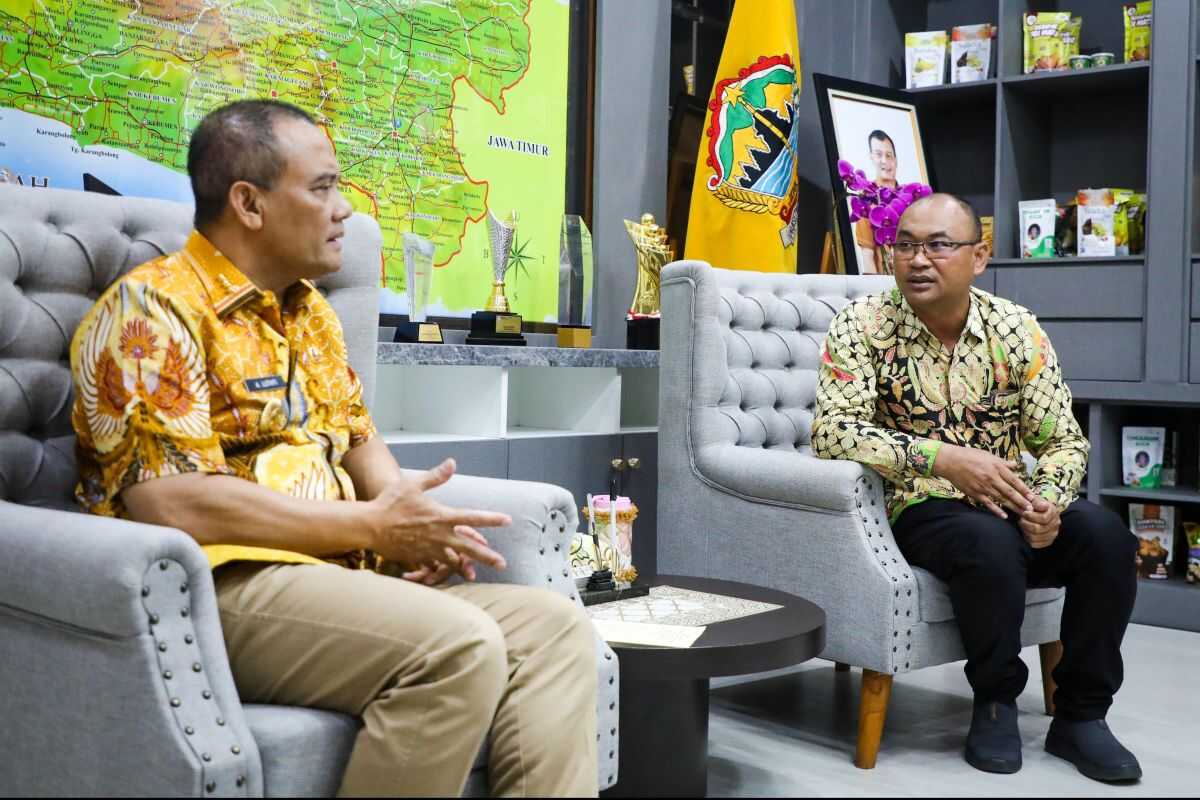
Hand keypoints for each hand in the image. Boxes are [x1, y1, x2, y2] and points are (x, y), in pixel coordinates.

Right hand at [367, 459, 509, 576]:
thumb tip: (452, 462)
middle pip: (469, 548)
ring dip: (465, 567)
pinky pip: (433, 566)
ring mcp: (429, 549)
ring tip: (476, 574)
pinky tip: (446, 573)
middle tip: (502, 563)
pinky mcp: (418, 558)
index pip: (473, 517)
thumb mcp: (413, 484)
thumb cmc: (391, 502)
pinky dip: (441, 569)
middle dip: (487, 556)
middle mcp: (439, 535)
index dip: (492, 519)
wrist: (369, 526)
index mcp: (441, 516)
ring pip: (453, 561)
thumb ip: (436, 476)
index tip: (507, 520)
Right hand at [931, 444, 1034, 518]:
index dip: (1024, 489)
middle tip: (1031, 509)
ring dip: (1013, 506)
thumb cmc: (970, 456)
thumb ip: (1003, 462)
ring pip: (1001, 499)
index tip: (1033, 497)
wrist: (951, 461)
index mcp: (996, 467)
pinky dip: (996, 510)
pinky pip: (988, 503)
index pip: (1014, 480)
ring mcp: (983, 486)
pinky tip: (1004, 515)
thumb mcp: (989, 456)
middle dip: (1021, 501)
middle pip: (1010, 492)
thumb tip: (1015, 465)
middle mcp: (992, 477)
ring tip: (1023, 513)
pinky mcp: (974, 493)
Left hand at [1019, 496, 1060, 548]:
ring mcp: (1052, 534)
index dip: (1031, 516)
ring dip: (1025, 531)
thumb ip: (1035, 501)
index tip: (1024, 512)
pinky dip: (1027, 539)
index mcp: (1053, 512)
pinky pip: (1035, 544)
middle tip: (1021, 519)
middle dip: (1026, 524)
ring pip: (1035, 537)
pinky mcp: (1047, 542)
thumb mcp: (1035, 499)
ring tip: (1022, 525)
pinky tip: (1025, 532)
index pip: (1043, 518)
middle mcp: (1056, 524)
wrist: (1038, 513)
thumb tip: (1036, 502)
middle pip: (1038, 529)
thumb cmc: (1035, 505)